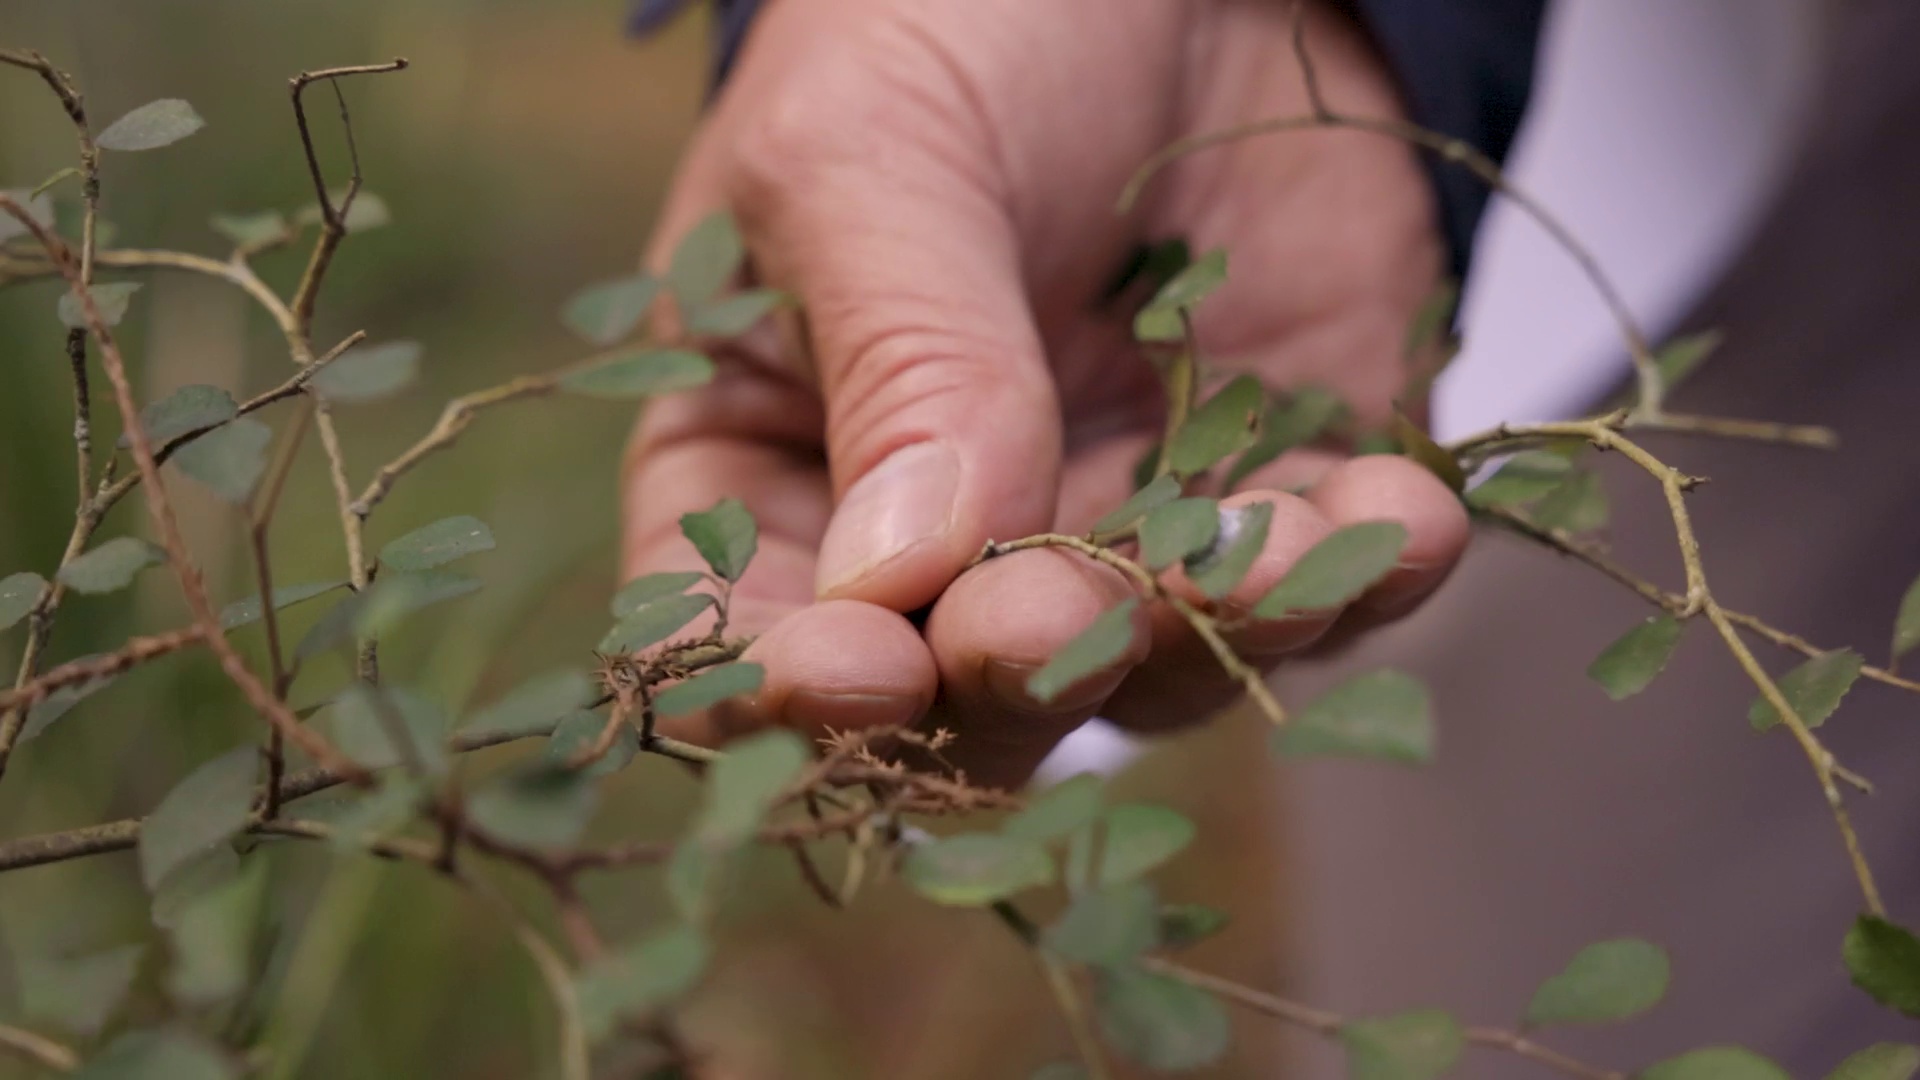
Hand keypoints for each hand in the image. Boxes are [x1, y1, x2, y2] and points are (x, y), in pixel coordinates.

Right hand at [621, 0, 1470, 786]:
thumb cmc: (955, 13)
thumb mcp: (874, 154)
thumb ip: (898, 360)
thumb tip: (903, 579)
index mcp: (778, 455)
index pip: (747, 629)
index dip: (790, 687)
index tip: (858, 668)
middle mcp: (942, 528)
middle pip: (958, 693)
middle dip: (1006, 677)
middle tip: (1038, 619)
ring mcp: (1115, 514)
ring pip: (1152, 667)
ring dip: (1206, 635)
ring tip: (1265, 554)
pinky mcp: (1270, 480)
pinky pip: (1323, 585)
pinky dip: (1368, 574)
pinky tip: (1402, 517)